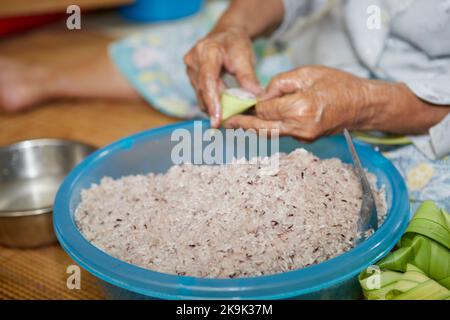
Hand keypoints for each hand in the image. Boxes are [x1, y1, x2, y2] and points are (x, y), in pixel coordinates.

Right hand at [184, 27, 260, 126]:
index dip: (213, 102)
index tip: (217, 120)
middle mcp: (193, 60)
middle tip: (228, 124)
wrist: (225, 34)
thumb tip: (255, 98)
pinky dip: (212, 101)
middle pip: (203, 91)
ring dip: (214, 106)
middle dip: (216, 108)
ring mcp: (189, 69)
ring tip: (229, 114)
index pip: (208, 80)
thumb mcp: (245, 56)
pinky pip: (200, 94)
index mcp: (207, 51)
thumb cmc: (236, 43)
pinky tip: (222, 106)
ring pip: (201, 95)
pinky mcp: (190, 76)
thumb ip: (248, 77)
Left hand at [224, 66, 377, 140]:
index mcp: (301, 108)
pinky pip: (282, 134)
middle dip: (243, 125)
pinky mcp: (306, 139)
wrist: (362, 105)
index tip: (242, 102)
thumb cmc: (339, 84)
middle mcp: (300, 127)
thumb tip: (262, 95)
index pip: (265, 110)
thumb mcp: (307, 73)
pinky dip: (269, 129)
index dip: (253, 106)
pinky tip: (258, 125)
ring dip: (254, 130)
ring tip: (237, 125)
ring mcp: (304, 137)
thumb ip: (280, 83)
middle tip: (226, 123)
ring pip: (271, 135)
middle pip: (263, 129)